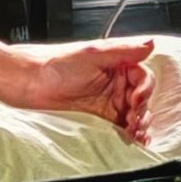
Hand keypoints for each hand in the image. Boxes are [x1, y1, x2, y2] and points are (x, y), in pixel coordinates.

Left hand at [12, 38, 154, 143]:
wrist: (31, 83)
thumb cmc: (56, 64)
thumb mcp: (93, 54)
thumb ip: (123, 50)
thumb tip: (149, 43)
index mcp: (114, 60)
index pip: (142, 74)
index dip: (144, 89)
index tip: (136, 99)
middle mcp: (113, 78)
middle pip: (142, 96)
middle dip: (142, 110)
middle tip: (134, 120)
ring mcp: (107, 97)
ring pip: (135, 111)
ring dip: (140, 122)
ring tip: (134, 132)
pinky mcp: (100, 114)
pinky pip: (122, 124)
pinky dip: (131, 132)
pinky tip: (134, 138)